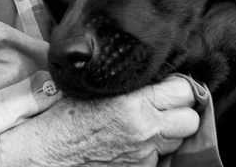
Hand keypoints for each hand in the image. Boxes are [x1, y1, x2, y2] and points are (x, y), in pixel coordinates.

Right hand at [0, 75, 199, 165]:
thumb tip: (156, 76)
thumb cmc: (64, 117)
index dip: (179, 88)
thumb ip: (130, 84)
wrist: (45, 154)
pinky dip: (152, 152)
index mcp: (134, 102)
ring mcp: (143, 155)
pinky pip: (159, 158)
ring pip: (178, 141)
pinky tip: (132, 144)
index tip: (171, 88)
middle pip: (190, 119)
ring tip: (147, 127)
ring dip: (168, 133)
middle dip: (182, 113)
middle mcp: (143, 130)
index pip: (183, 90)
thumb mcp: (96, 90)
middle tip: (167, 109)